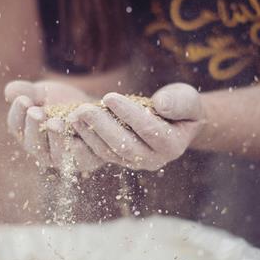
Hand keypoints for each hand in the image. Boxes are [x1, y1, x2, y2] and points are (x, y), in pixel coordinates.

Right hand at [5, 80, 103, 170]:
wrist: (92, 108)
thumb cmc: (62, 100)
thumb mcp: (45, 92)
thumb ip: (28, 91)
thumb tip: (10, 91)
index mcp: (26, 132)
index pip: (16, 125)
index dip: (18, 113)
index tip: (23, 100)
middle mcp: (42, 151)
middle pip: (34, 144)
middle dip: (34, 127)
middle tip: (36, 112)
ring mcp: (64, 159)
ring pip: (56, 155)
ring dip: (55, 139)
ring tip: (55, 122)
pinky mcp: (86, 161)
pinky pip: (81, 161)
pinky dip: (79, 151)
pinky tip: (77, 140)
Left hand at [67, 83, 204, 170]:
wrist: (174, 121)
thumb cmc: (181, 106)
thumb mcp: (187, 99)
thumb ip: (179, 102)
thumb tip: (161, 105)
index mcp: (172, 146)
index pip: (149, 131)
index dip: (128, 114)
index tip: (109, 97)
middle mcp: (153, 160)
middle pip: (124, 146)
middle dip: (102, 126)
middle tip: (83, 109)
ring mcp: (134, 162)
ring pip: (108, 151)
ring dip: (89, 133)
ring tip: (74, 115)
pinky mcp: (119, 159)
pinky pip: (99, 153)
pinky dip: (84, 140)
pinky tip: (72, 125)